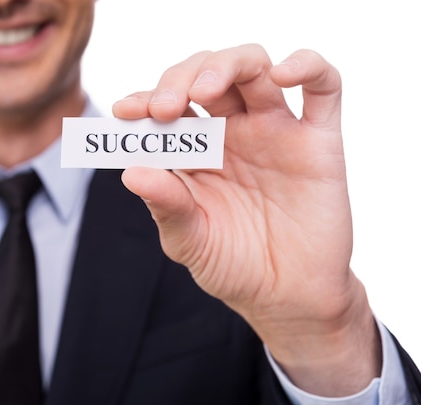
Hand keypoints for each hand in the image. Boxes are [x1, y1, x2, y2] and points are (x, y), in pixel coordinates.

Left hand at [113, 44, 379, 395]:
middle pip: (206, 75)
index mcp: (196, 151)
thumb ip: (165, 205)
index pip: (167, 107)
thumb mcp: (189, 240)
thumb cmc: (232, 266)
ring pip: (254, 67)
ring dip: (226, 65)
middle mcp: (232, 132)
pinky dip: (306, 66)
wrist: (286, 297)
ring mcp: (275, 131)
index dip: (144, 100)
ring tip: (205, 90)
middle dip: (179, 79)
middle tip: (163, 108)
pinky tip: (283, 73)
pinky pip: (322, 86)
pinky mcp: (318, 140)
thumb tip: (130, 172)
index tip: (124, 112)